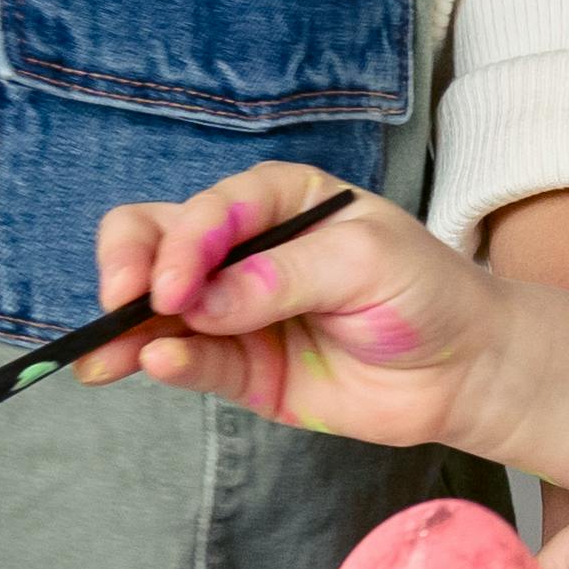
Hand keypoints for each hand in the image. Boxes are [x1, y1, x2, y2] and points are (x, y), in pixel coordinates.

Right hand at [85, 164, 496, 448]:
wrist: (466, 368)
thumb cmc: (425, 292)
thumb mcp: (365, 263)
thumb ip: (280, 278)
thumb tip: (198, 304)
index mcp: (279, 200)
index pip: (207, 208)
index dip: (181, 245)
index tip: (173, 288)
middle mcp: (246, 249)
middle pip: (157, 242)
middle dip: (130, 269)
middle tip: (122, 304)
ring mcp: (237, 310)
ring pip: (158, 309)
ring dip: (124, 328)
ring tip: (102, 354)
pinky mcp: (243, 369)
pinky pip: (190, 363)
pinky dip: (164, 364)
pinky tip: (153, 365)